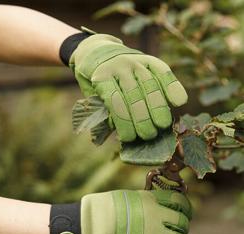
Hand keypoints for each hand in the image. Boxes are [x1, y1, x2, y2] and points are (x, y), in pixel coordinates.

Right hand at [50, 189, 191, 233]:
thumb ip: (147, 202)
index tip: (183, 214)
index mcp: (151, 200)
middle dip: (180, 229)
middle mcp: (157, 215)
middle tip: (171, 232)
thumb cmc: (105, 208)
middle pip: (183, 224)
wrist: (91, 223)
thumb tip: (158, 208)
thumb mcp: (130, 197)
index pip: (180, 202)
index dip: (185, 209)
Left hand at [70, 34, 187, 141]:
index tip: (129, 138)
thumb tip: (125, 132)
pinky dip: (173, 87)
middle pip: (134, 94)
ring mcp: (134, 61)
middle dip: (142, 117)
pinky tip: (180, 102)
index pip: (114, 101)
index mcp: (101, 77)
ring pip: (150, 84)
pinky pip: (163, 72)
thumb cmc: (99, 85)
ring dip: (158, 107)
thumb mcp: (95, 96)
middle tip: (149, 135)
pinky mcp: (149, 59)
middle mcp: (119, 66)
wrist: (100, 54)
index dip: (123, 121)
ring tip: (162, 125)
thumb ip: (107, 112)